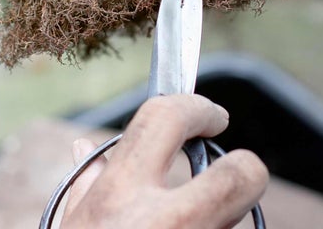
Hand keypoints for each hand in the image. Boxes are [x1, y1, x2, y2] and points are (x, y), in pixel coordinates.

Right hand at [61, 95, 268, 228]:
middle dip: (246, 167)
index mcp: (119, 195)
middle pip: (242, 174)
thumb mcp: (75, 226)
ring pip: (237, 219)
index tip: (213, 115)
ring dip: (223, 216)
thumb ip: (87, 185)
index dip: (198, 106)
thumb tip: (85, 146)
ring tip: (193, 223)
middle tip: (234, 170)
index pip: (167, 118)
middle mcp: (165, 223)